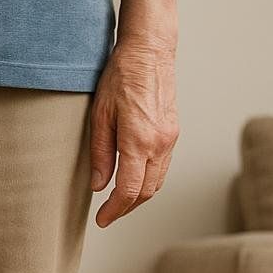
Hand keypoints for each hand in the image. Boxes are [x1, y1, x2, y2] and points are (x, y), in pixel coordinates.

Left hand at [89, 40, 179, 227]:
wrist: (149, 52)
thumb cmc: (122, 76)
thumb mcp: (100, 115)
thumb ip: (100, 154)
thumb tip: (98, 185)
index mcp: (139, 141)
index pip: (128, 190)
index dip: (114, 211)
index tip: (102, 220)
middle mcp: (159, 143)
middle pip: (145, 192)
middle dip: (126, 209)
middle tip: (108, 216)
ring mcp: (170, 139)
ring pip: (157, 182)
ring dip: (138, 197)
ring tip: (119, 203)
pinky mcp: (173, 133)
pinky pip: (162, 167)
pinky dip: (148, 181)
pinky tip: (134, 180)